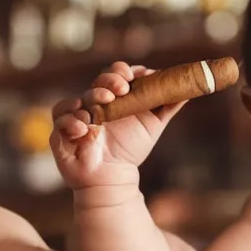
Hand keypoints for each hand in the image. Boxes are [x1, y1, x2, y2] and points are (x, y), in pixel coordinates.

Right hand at [51, 62, 185, 189]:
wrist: (113, 179)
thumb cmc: (130, 149)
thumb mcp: (153, 124)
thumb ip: (168, 105)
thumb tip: (190, 88)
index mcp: (114, 96)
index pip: (115, 74)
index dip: (122, 72)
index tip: (133, 76)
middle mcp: (94, 102)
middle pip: (97, 82)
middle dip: (108, 81)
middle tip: (120, 89)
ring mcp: (77, 115)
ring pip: (79, 98)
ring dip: (92, 99)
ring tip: (104, 106)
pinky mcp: (61, 131)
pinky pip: (60, 118)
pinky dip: (71, 120)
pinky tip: (85, 128)